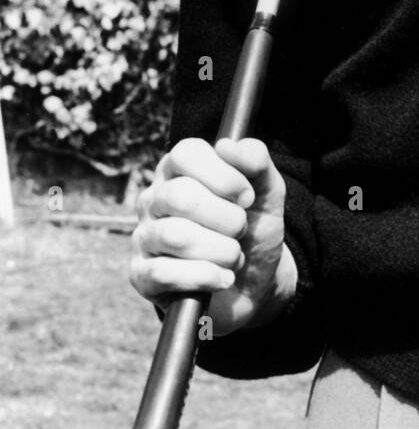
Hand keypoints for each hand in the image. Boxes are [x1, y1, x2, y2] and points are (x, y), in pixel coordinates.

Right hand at [129, 137, 296, 335]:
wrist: (254, 282)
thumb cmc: (254, 228)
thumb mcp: (267, 189)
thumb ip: (256, 159)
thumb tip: (226, 145)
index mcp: (179, 169)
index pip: (186, 154)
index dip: (224, 176)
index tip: (248, 196)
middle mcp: (154, 198)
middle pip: (181, 196)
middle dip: (227, 218)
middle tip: (242, 229)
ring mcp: (144, 236)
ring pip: (175, 236)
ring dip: (221, 250)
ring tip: (234, 255)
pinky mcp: (141, 275)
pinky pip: (163, 274)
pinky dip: (205, 277)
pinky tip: (223, 278)